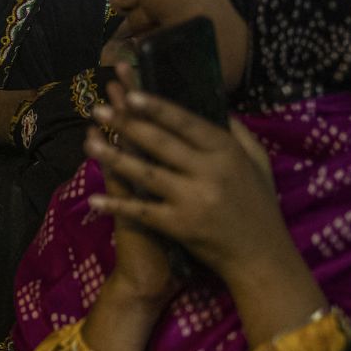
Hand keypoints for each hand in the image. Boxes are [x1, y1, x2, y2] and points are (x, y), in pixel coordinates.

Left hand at [86, 76, 325, 348]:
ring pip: (146, 174)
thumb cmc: (259, 206)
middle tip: (98, 108)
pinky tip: (93, 198)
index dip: (158, 107)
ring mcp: (193, 200)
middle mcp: (210, 173)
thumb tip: (215, 105)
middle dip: (127, 124)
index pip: (187, 123)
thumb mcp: (258, 164)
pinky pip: (142, 211)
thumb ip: (239, 134)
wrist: (262, 257)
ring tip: (88, 143)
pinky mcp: (179, 226)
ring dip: (114, 158)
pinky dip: (117, 205)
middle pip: (161, 143)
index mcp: (227, 153)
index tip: (131, 93)